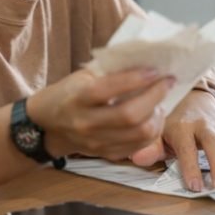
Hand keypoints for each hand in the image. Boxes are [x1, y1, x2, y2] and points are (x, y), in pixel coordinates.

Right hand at [28, 68, 174, 160]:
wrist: (47, 124)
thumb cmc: (69, 93)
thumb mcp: (83, 76)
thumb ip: (110, 71)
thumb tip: (146, 60)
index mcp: (79, 98)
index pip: (110, 88)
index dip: (136, 79)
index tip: (155, 70)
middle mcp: (87, 123)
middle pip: (130, 116)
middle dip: (155, 97)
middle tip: (166, 82)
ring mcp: (96, 143)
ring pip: (139, 134)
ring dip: (158, 116)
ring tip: (160, 101)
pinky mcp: (105, 154)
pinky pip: (138, 146)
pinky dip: (152, 131)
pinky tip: (152, 117)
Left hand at [130, 89, 214, 190]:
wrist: (192, 97)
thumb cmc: (173, 120)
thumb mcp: (158, 131)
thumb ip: (150, 146)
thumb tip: (136, 158)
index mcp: (183, 126)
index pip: (187, 148)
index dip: (189, 167)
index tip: (193, 185)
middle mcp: (205, 126)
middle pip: (213, 145)